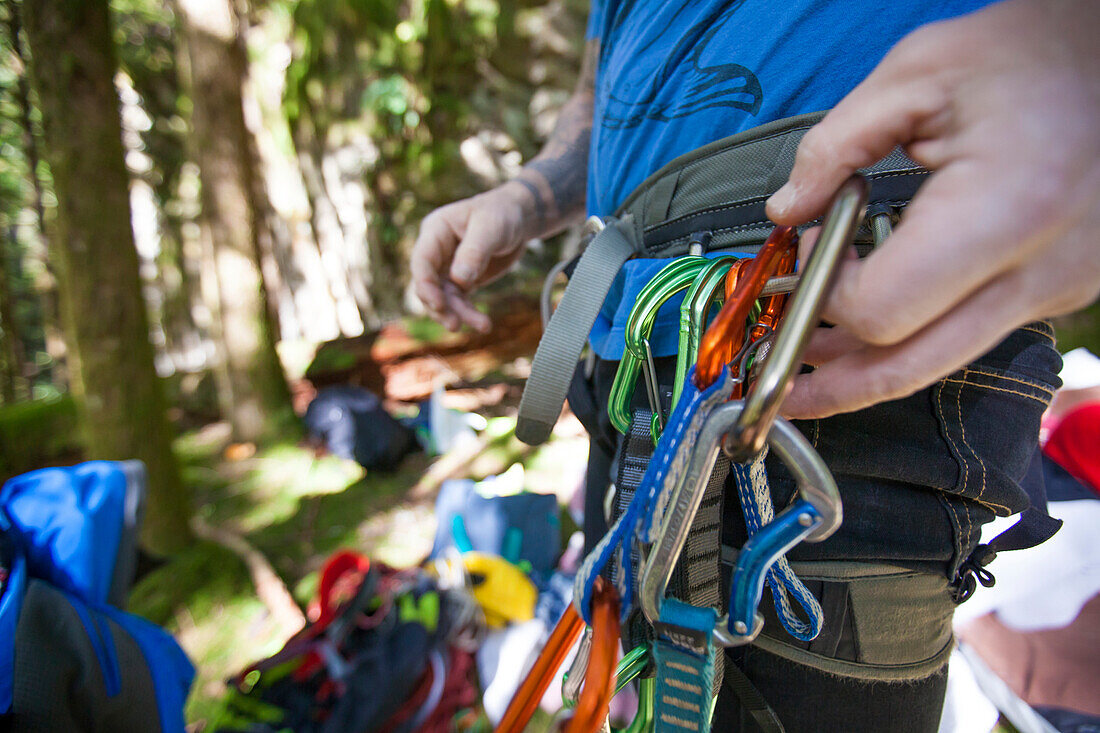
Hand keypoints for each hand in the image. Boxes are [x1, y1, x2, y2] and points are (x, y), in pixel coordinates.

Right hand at [411, 181, 538, 331]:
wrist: (518, 218)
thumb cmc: (501, 213)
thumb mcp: (490, 227)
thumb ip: (474, 252)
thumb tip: (459, 280)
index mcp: (436, 231)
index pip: (422, 261)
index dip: (426, 285)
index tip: (438, 304)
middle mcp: (437, 251)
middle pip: (429, 285)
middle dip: (441, 306)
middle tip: (455, 325)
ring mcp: (447, 267)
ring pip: (444, 297)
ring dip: (459, 314)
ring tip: (483, 325)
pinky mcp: (462, 280)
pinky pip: (459, 301)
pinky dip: (469, 313)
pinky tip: (483, 324)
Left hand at [766, 0, 1099, 418]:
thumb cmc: (1035, 51)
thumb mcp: (919, 72)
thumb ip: (835, 145)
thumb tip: (785, 211)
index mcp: (1005, 213)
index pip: (884, 310)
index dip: (824, 299)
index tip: (806, 259)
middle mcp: (1040, 271)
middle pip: (908, 368)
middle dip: (831, 386)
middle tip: (775, 388)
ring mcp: (1056, 288)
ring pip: (940, 362)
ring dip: (868, 366)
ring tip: (809, 362)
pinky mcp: (1059, 288)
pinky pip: (971, 333)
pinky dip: (916, 334)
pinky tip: (876, 317)